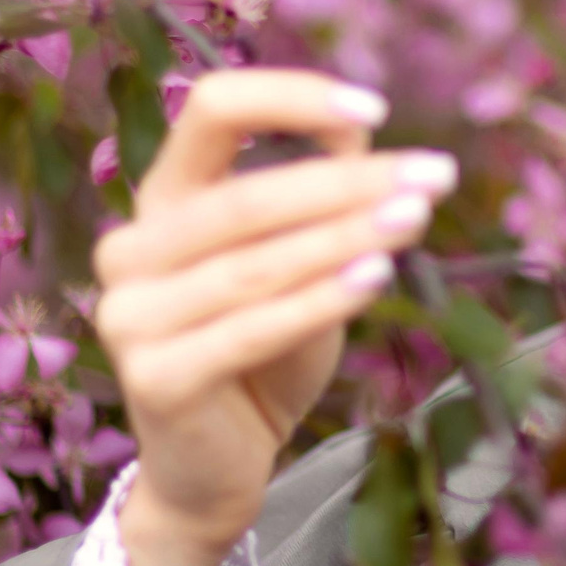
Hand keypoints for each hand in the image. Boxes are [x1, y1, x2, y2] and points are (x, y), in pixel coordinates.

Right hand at [92, 68, 453, 565]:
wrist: (216, 468)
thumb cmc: (263, 350)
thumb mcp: (300, 258)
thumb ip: (320, 188)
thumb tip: (364, 116)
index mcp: (161, 199)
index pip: (211, 111)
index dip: (291, 97)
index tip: (375, 107)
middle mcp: (130, 249)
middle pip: (246, 194)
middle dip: (350, 182)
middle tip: (435, 175)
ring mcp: (130, 315)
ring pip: (256, 263)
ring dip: (346, 235)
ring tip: (419, 216)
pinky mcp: (154, 377)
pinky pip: (251, 327)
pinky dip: (320, 298)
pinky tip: (379, 274)